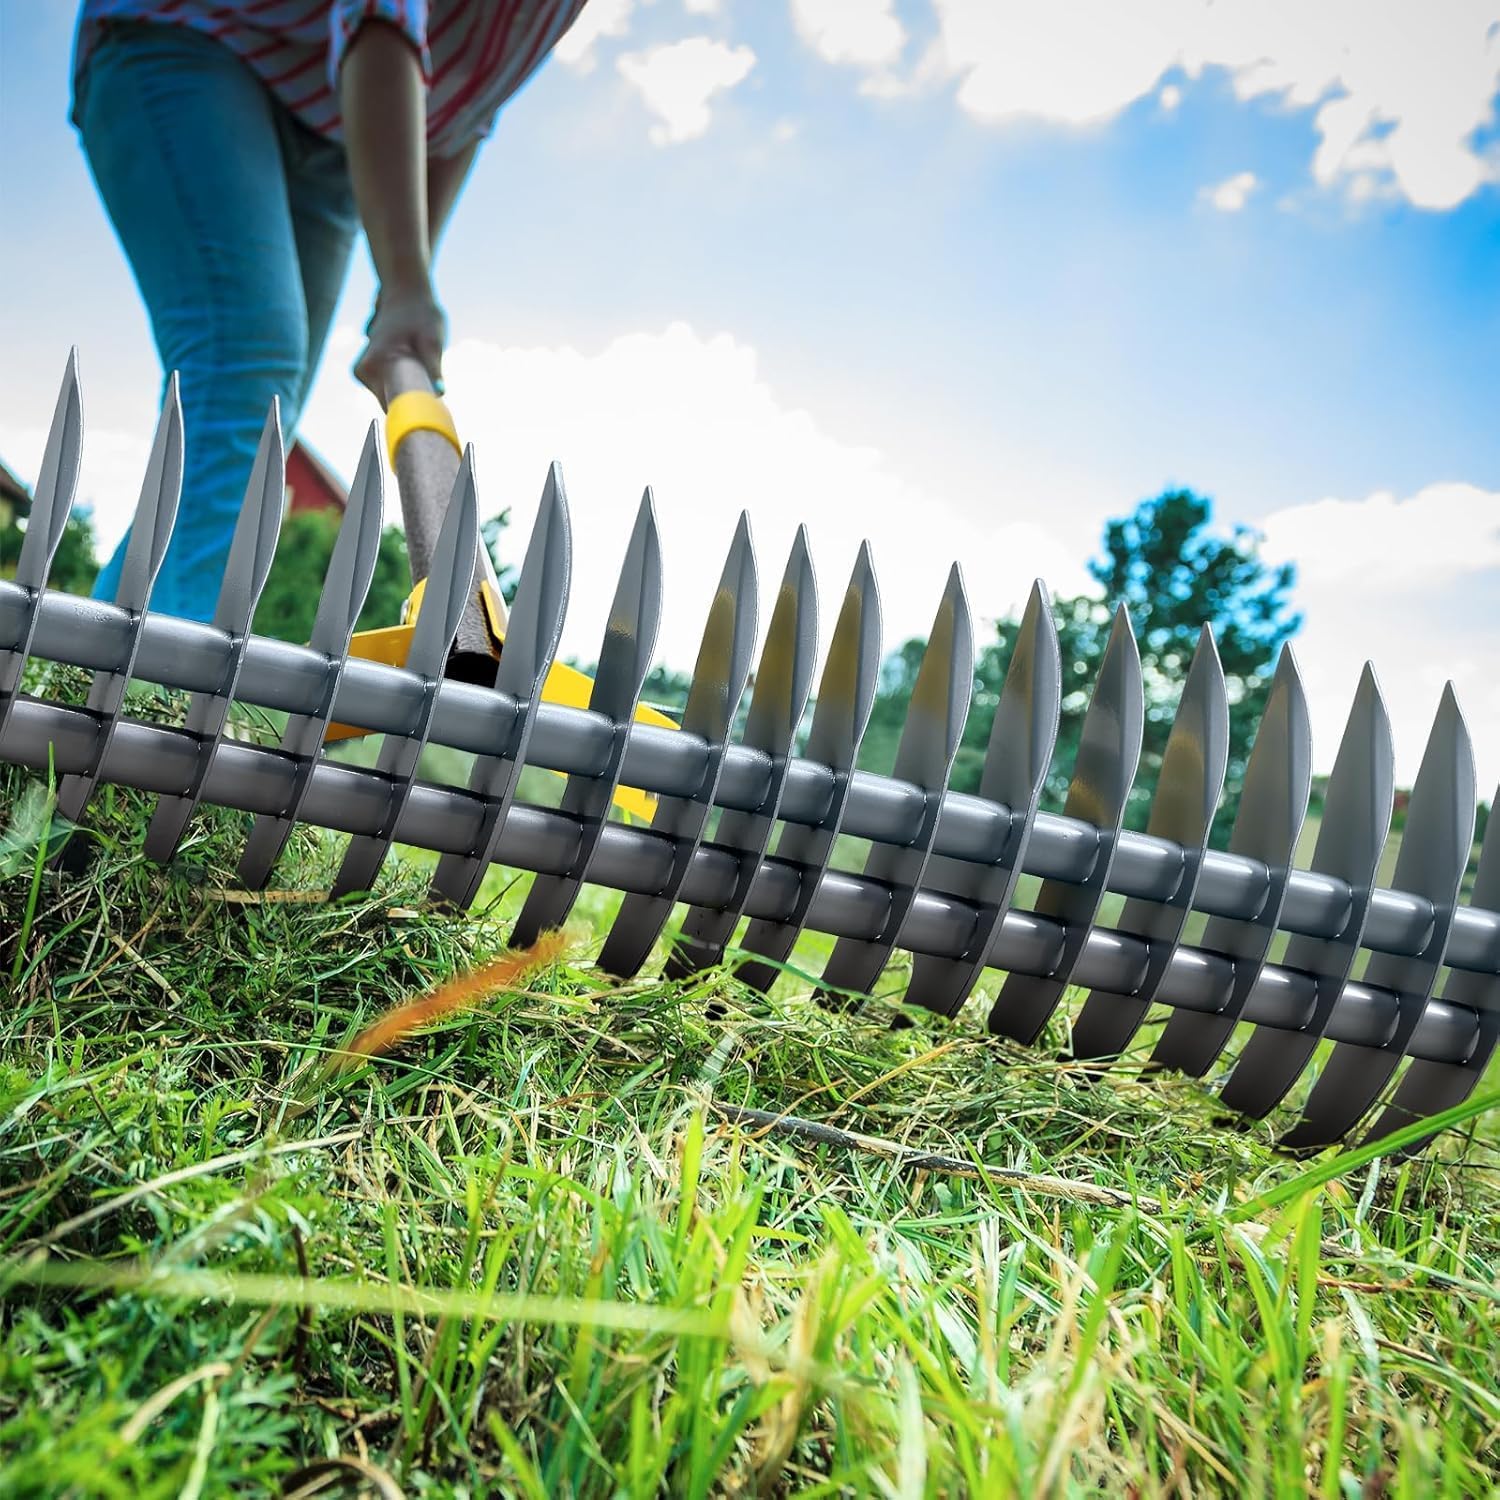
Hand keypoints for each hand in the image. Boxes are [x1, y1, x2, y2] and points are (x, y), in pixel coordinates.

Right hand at [354, 280, 446, 399]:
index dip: (416, 410)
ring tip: (417, 357)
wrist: (405, 291)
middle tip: (429, 373)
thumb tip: (439, 392)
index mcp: (374, 365)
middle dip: (413, 395)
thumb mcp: (433, 339)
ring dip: (408, 385)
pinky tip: (408, 358)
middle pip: (393, 403)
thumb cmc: (421, 313)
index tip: (432, 405)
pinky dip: (401, 379)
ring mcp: (362, 371)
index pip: (394, 407)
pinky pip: (388, 386)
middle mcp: (363, 370)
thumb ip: (433, 367)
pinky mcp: (366, 370)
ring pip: (391, 395)